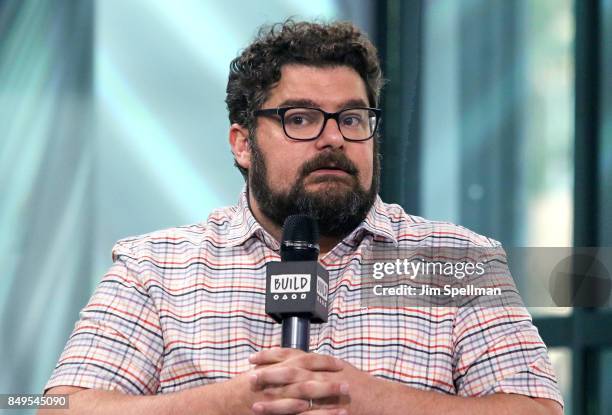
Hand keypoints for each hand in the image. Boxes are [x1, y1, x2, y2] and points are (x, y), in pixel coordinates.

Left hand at [248, 348, 375, 414]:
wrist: (381, 400)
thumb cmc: (360, 384)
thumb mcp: (338, 367)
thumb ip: (318, 364)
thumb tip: (299, 359)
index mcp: (323, 363)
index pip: (293, 355)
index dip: (272, 356)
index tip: (253, 357)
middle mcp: (323, 375)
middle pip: (291, 372)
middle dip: (269, 374)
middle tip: (248, 375)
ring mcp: (326, 394)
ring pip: (296, 395)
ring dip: (274, 400)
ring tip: (254, 404)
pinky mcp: (329, 411)